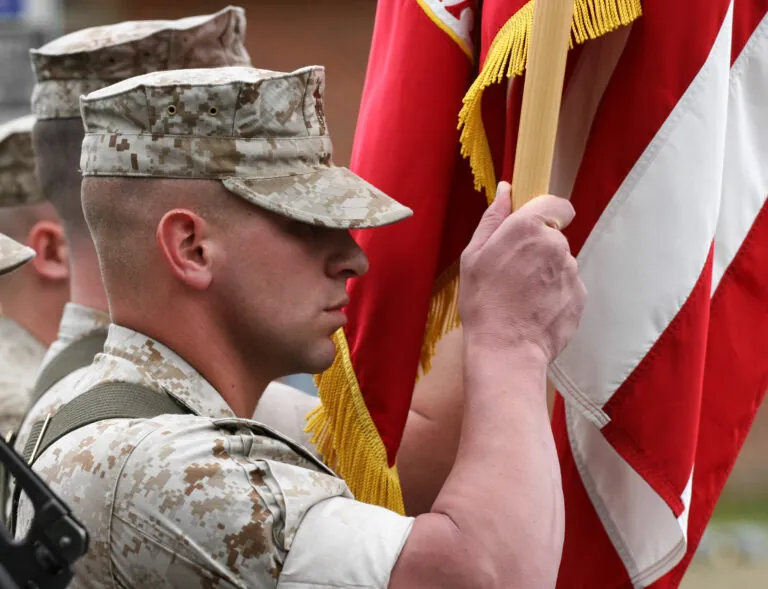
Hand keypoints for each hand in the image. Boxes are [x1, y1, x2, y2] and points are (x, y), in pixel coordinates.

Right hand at [459, 182, 585, 362]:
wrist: (507, 349)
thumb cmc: (483, 302)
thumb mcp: (473, 256)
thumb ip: (493, 218)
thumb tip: (506, 189)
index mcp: (527, 228)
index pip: (555, 204)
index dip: (545, 214)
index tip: (530, 229)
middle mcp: (556, 245)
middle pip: (554, 236)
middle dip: (538, 249)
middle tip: (513, 273)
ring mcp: (571, 271)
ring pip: (561, 262)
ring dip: (546, 272)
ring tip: (523, 296)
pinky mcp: (580, 295)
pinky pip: (567, 285)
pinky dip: (554, 293)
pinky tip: (535, 309)